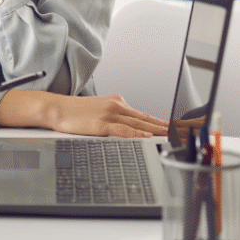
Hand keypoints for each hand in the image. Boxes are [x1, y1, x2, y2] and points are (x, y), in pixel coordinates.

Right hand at [0, 91, 166, 137]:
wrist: (55, 108)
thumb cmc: (73, 113)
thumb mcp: (98, 111)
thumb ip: (115, 117)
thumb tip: (130, 128)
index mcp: (117, 102)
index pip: (145, 114)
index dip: (163, 122)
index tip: (177, 129)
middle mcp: (117, 105)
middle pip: (147, 118)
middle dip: (167, 127)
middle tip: (184, 133)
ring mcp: (110, 114)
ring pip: (140, 123)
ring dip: (158, 130)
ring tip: (174, 137)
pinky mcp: (102, 124)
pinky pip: (123, 129)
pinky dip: (137, 133)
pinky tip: (147, 136)